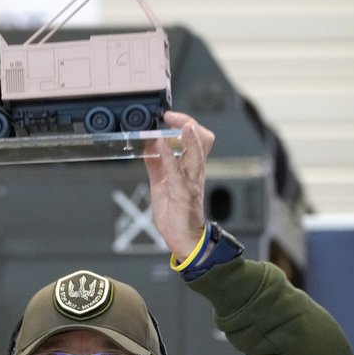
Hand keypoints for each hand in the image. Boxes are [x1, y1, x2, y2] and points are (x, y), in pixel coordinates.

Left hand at [144, 111, 213, 261]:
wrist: (183, 239)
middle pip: (204, 139)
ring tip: (180, 124)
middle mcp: (194, 171)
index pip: (197, 137)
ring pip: (198, 153)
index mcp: (190, 167)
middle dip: (189, 123)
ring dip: (188, 137)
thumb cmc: (175, 213)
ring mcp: (191, 182)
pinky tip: (161, 149)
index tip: (169, 116)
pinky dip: (169, 158)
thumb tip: (149, 144)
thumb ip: (156, 163)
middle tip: (171, 116)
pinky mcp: (184, 194)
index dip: (185, 122)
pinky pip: (178, 173)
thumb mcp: (161, 183)